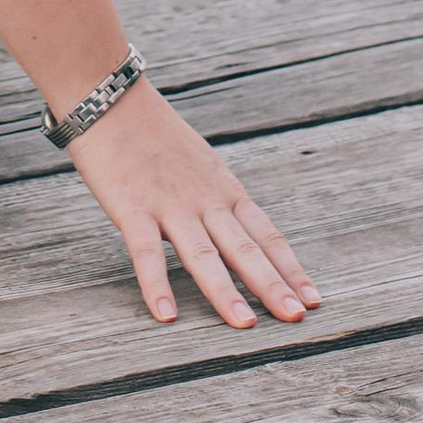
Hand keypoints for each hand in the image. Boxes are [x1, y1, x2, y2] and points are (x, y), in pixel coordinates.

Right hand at [67, 79, 320, 328]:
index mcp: (223, 188)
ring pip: (202, 254)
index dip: (290, 269)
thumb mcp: (199, 162)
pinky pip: (145, 252)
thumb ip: (216, 197)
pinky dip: (156, 285)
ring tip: (246, 325)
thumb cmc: (152, 132)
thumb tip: (238, 230)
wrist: (110, 96)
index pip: (266, 234)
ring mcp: (168, 203)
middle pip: (244, 247)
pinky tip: (166, 315)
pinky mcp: (131, 206)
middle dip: (272, 285)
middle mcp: (203, 198)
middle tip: (296, 317)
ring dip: (225, 292)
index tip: (313, 300)